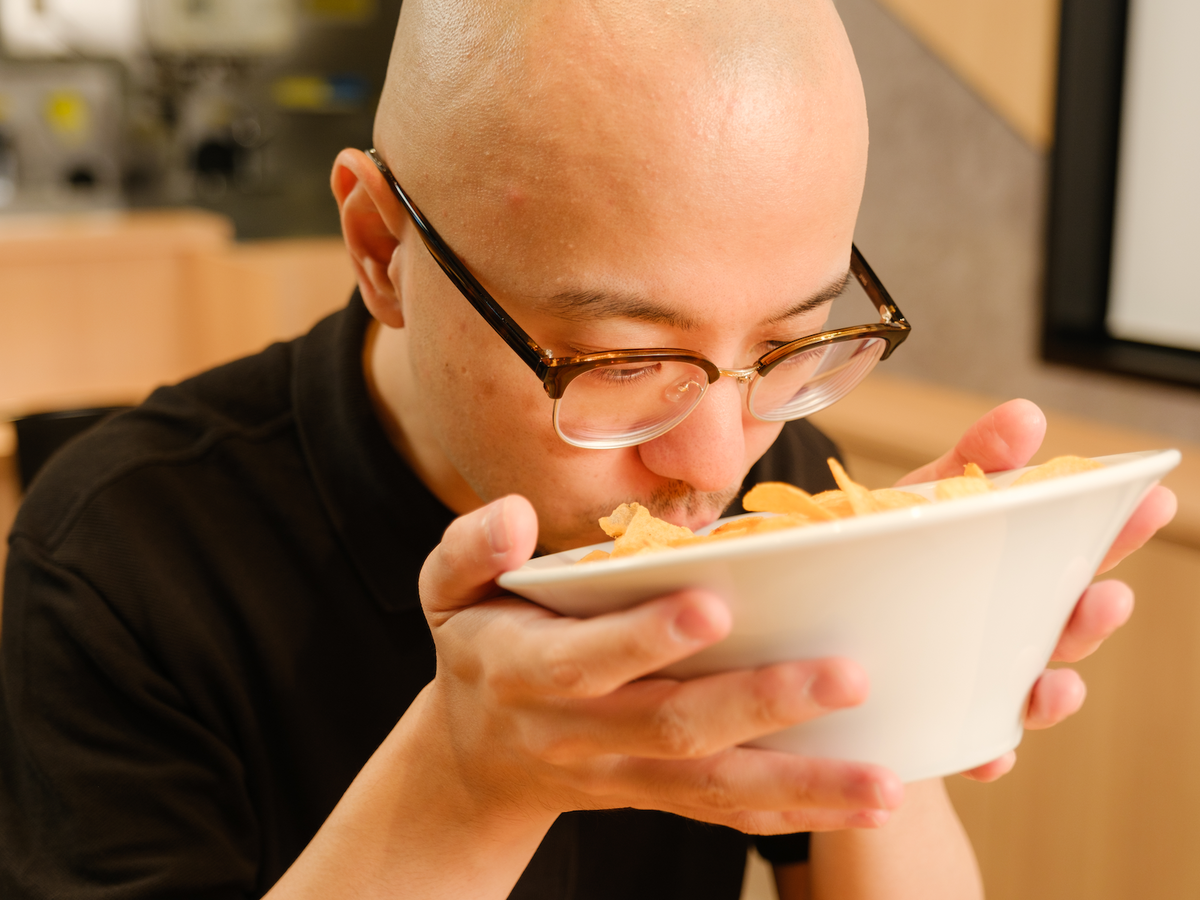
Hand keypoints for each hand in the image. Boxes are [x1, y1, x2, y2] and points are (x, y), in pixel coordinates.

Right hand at [416, 495, 904, 834]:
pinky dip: (793, 815)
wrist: (477, 761)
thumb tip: (516, 518)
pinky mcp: (659, 795)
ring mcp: (625, 774)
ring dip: (802, 784)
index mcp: (529, 670)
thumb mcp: (446, 592)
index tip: (713, 606)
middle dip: (761, 704)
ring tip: (885, 781)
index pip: (587, 659)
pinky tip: (863, 805)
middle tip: (846, 677)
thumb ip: (471, 549)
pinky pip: (725, 812)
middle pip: (675, 726)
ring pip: (715, 785)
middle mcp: (582, 732)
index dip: (644, 637)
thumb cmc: (479, 651)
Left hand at [897, 400, 1176, 780]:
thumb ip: (973, 460)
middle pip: (1069, 625)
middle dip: (1092, 616)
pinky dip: (987, 752)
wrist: (814, 614)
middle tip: (1104, 596)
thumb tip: (1026, 417)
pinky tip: (991, 753)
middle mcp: (1010, 624)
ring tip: (1054, 683)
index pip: (1081, 548)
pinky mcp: (941, 719)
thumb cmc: (879, 550)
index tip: (1153, 500)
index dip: (1120, 528)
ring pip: (1034, 690)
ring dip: (1055, 691)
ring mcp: (981, 674)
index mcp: (1014, 565)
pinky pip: (972, 745)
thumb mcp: (920, 497)